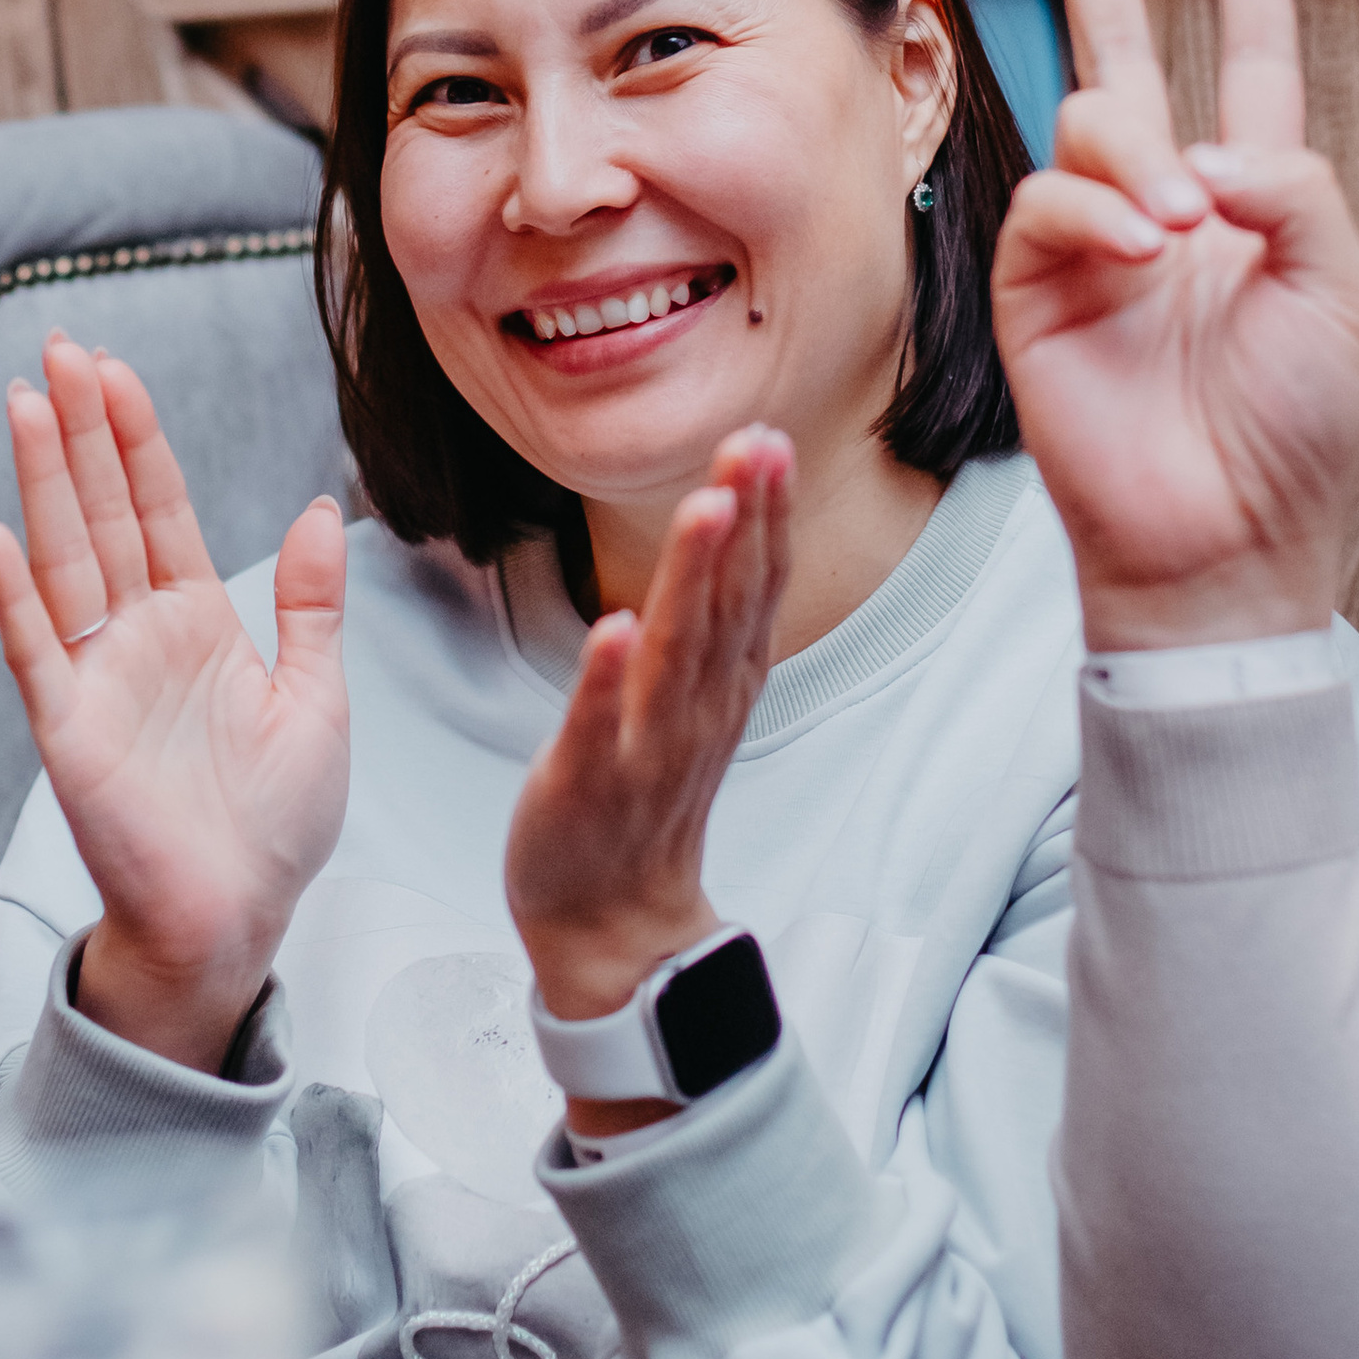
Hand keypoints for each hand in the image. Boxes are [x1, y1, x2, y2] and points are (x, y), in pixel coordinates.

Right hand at [0, 332, 349, 1069]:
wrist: (239, 919)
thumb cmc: (274, 824)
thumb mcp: (316, 699)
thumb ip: (310, 606)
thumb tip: (322, 508)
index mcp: (197, 623)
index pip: (161, 510)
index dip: (137, 440)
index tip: (115, 369)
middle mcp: (138, 638)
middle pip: (102, 513)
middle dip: (82, 432)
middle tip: (59, 348)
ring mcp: (98, 679)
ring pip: (65, 559)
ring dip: (44, 482)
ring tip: (27, 401)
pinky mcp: (70, 731)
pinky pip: (38, 649)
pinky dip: (14, 593)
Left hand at [505, 427, 790, 1128]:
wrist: (611, 916)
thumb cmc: (645, 792)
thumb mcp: (698, 693)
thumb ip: (717, 610)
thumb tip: (737, 509)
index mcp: (722, 684)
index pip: (755, 588)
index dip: (767, 515)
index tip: (771, 441)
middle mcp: (696, 711)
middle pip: (727, 607)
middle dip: (743, 524)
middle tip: (756, 446)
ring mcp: (645, 749)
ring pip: (677, 656)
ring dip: (694, 581)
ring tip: (706, 510)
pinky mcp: (587, 783)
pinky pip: (601, 726)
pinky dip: (608, 678)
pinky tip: (613, 626)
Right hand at [992, 0, 1358, 648]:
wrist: (1225, 536)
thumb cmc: (1295, 435)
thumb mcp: (1340, 288)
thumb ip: (1295, 189)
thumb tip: (1202, 152)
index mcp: (1252, 204)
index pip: (1249, 68)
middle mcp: (1167, 210)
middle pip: (1128, 63)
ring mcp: (1096, 249)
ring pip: (1090, 127)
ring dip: (1136, 153)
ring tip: (1182, 227)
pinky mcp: (1038, 292)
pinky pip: (1047, 204)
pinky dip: (1096, 209)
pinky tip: (1143, 251)